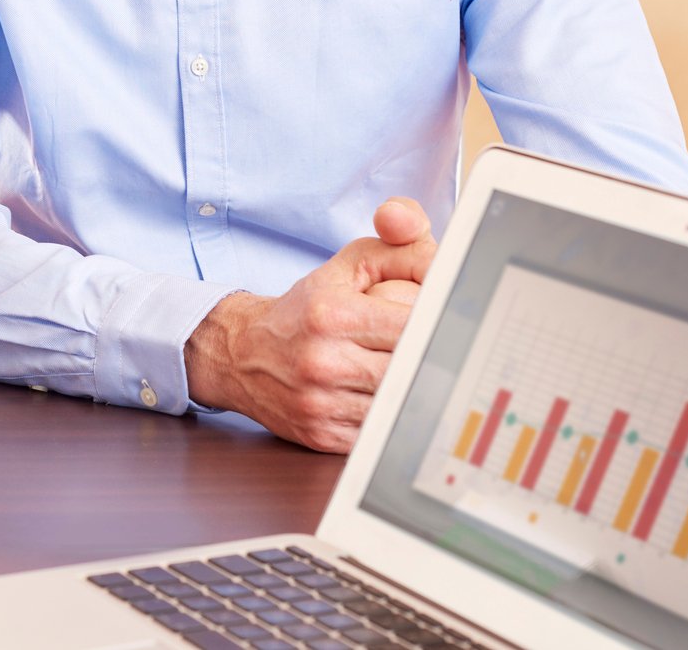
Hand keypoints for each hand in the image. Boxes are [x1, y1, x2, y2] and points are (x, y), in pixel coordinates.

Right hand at [186, 197, 436, 452]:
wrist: (241, 354)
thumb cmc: (305, 309)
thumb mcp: (347, 266)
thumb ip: (400, 252)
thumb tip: (444, 265)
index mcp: (332, 315)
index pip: (412, 326)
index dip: (436, 326)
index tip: (447, 326)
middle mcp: (323, 361)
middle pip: (410, 368)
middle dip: (427, 359)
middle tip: (438, 353)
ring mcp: (321, 403)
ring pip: (398, 405)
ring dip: (411, 392)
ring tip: (409, 376)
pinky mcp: (322, 435)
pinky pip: (379, 433)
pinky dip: (389, 418)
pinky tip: (384, 401)